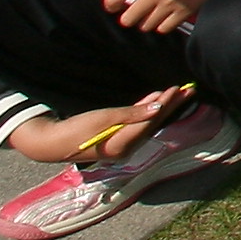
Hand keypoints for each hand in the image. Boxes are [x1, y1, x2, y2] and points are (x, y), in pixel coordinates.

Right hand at [3, 87, 189, 166]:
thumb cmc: (76, 129)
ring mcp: (121, 146)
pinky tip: (153, 101)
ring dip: (159, 108)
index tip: (177, 90)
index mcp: (123, 146)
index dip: (164, 106)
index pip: (150, 122)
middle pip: (152, 124)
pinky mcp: (115, 141)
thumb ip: (131, 114)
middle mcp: (126, 149)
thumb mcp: (104, 118)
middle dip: (169, 107)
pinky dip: (145, 113)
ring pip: (146, 124)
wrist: (52, 142)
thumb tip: (157, 108)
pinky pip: (135, 125)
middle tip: (187, 90)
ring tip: (176, 93)